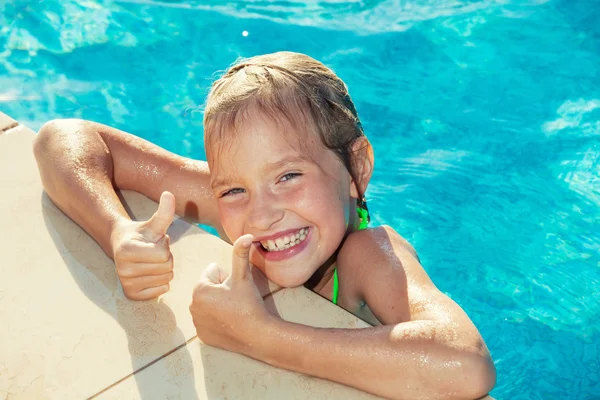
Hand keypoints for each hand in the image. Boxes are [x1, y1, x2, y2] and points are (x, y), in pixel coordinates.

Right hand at [111, 191, 174, 299]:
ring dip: (164, 269)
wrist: (122, 247)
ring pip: (165, 279)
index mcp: (126, 251)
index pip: (163, 255)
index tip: (154, 242)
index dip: (164, 246)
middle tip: (154, 251)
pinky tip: (151, 273)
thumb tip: (168, 193)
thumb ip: (164, 212)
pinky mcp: (131, 295)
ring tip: (152, 261)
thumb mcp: (153, 224)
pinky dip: (161, 282)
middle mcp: (122, 270)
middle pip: (166, 267)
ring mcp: (125, 284)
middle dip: (166, 257)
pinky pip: (160, 291)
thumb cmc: (141, 234)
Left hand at [190, 234, 270, 354]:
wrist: (257, 335)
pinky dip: (216, 319)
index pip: (212, 272)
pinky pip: (207, 319)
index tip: (234, 290)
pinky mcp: (202, 335)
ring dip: (218, 303)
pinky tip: (229, 322)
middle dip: (220, 290)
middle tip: (235, 300)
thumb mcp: (243, 276)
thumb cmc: (248, 303)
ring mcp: (196, 323)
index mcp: (199, 289)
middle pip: (208, 287)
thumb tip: (247, 234)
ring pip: (208, 303)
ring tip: (233, 311)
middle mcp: (192, 306)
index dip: (227, 278)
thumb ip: (240, 254)